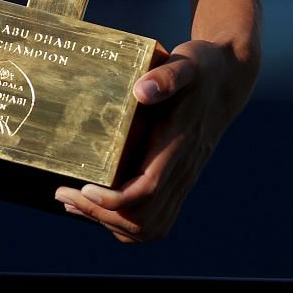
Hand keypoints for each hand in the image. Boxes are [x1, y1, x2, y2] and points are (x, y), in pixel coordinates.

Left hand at [54, 39, 254, 241]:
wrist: (227, 80)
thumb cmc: (201, 70)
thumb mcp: (185, 65)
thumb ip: (166, 77)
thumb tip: (141, 91)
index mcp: (177, 146)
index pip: (147, 191)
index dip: (113, 199)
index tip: (82, 188)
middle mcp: (181, 171)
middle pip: (144, 220)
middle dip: (101, 214)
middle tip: (64, 193)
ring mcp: (181, 180)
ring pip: (150, 227)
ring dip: (110, 222)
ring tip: (73, 202)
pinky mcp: (177, 181)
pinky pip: (154, 219)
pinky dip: (123, 221)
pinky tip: (95, 203)